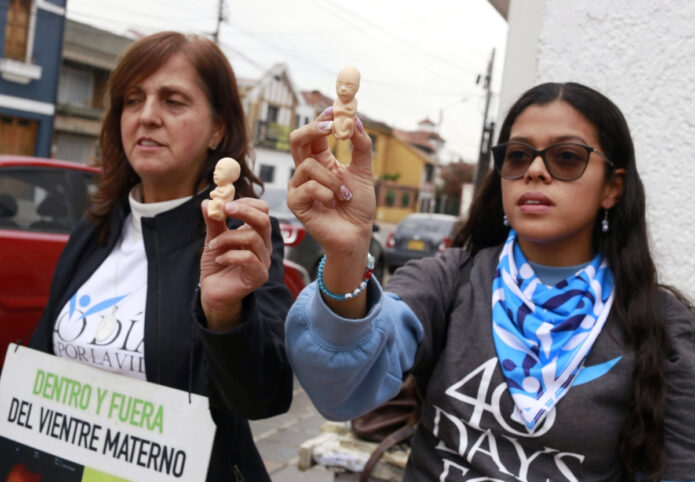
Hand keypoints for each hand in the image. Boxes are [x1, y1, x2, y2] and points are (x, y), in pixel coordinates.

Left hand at [200, 198, 271, 329]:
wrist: (213, 290)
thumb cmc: (217, 264)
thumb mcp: (213, 239)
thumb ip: (213, 222)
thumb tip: (208, 202)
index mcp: (256, 233)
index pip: (262, 210)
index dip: (246, 203)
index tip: (225, 204)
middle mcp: (263, 245)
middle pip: (264, 220)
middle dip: (244, 211)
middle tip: (224, 209)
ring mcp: (263, 261)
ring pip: (253, 238)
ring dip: (228, 237)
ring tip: (213, 245)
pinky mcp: (259, 275)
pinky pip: (248, 258)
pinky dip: (230, 255)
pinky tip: (219, 259)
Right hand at [288, 108, 374, 258]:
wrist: (357, 234)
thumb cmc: (358, 206)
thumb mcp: (363, 171)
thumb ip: (360, 146)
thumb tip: (355, 119)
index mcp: (320, 160)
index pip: (315, 133)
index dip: (323, 119)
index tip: (337, 109)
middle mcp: (305, 171)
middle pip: (297, 139)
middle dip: (314, 129)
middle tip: (331, 126)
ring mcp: (298, 186)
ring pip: (307, 166)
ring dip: (332, 179)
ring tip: (344, 195)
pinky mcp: (295, 203)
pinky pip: (308, 187)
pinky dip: (327, 194)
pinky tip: (333, 205)